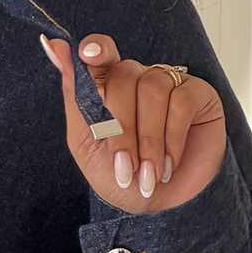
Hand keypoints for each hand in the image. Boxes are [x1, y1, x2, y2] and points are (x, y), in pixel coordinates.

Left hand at [40, 31, 226, 213]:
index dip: (96, 49)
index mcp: (106, 86)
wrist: (157, 208)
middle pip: (123, 76)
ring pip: (153, 88)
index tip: (87, 54)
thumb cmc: (118, 175)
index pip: (100, 53)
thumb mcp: (85, 140)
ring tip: (148, 174)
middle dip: (121, 129)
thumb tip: (54, 45)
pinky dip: (172, 137)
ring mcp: (168, 84)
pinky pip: (181, 101)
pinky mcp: (198, 95)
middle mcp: (137, 78)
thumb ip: (74, 94)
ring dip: (148, 139)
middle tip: (124, 168)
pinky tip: (169, 163)